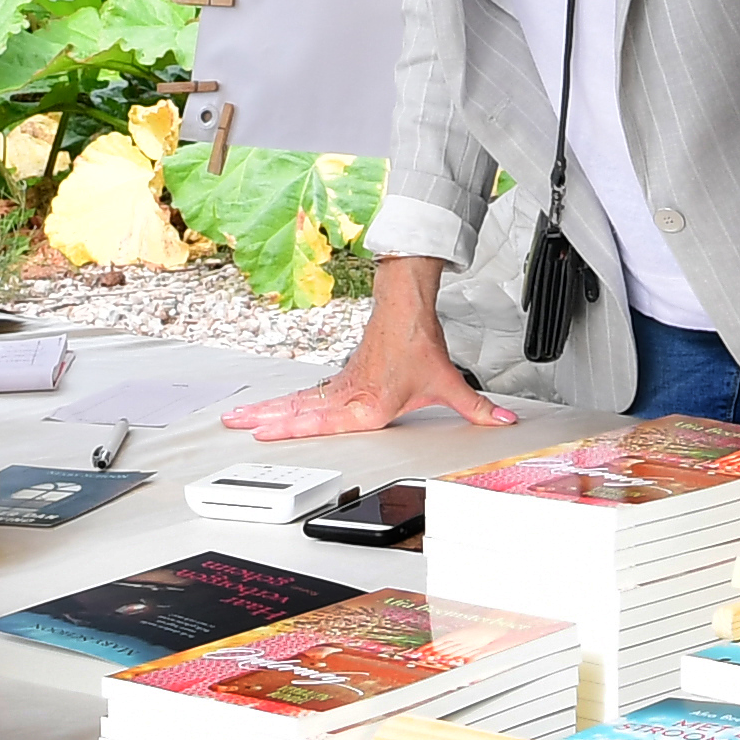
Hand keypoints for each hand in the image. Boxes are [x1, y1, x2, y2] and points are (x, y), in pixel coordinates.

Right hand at [225, 258, 514, 439]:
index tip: (266, 432)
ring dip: (266, 410)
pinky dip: (284, 404)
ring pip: (297, 402)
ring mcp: (341, 387)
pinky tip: (267, 412)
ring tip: (237, 418)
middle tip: (237, 425)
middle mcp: (349, 396)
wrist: (406, 307)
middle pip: (301, 410)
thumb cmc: (418, 342)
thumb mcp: (447, 381)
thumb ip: (475, 407)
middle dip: (267, 420)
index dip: (294, 427)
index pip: (326, 420)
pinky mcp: (340, 380)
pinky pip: (306, 395)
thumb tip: (502, 420)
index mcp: (369, 403)